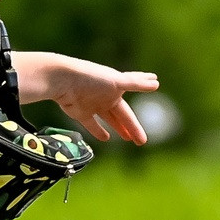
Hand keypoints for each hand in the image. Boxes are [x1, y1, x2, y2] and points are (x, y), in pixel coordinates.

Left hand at [42, 53, 158, 144]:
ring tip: (128, 139)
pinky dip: (99, 131)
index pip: (134, 88)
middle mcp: (105, 95)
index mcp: (116, 86)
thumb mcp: (116, 81)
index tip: (156, 82)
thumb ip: (136, 84)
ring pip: (109, 120)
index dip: (144, 86)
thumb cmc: (91, 78)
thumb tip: (157, 83)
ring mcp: (93, 104)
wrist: (63, 81)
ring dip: (118, 128)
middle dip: (133, 126)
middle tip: (142, 141)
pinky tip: (106, 138)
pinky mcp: (80, 113)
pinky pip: (92, 124)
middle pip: (122, 114)